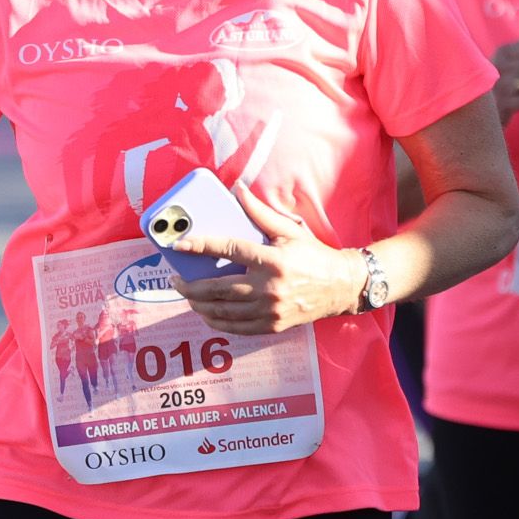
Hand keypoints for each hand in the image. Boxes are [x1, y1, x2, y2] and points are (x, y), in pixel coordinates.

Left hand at [169, 186, 365, 335]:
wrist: (341, 287)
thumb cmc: (313, 255)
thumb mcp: (289, 230)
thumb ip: (259, 213)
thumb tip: (237, 189)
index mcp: (272, 260)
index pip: (228, 250)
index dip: (201, 246)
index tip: (180, 245)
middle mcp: (269, 288)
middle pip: (219, 289)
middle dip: (191, 286)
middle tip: (176, 280)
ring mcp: (271, 311)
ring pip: (224, 312)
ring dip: (199, 305)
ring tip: (188, 296)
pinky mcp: (273, 326)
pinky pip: (237, 328)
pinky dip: (218, 322)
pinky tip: (207, 314)